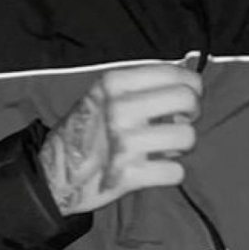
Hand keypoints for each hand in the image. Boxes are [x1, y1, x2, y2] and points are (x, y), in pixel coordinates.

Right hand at [38, 64, 202, 214]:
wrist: (55, 174)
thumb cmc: (89, 131)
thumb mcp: (105, 95)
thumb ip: (142, 87)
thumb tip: (189, 83)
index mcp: (114, 83)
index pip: (176, 74)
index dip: (193, 87)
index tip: (187, 97)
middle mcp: (119, 109)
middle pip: (187, 100)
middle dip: (192, 113)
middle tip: (181, 121)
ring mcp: (124, 143)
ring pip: (187, 137)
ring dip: (182, 146)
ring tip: (165, 147)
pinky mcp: (129, 175)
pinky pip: (176, 172)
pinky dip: (171, 173)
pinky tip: (157, 169)